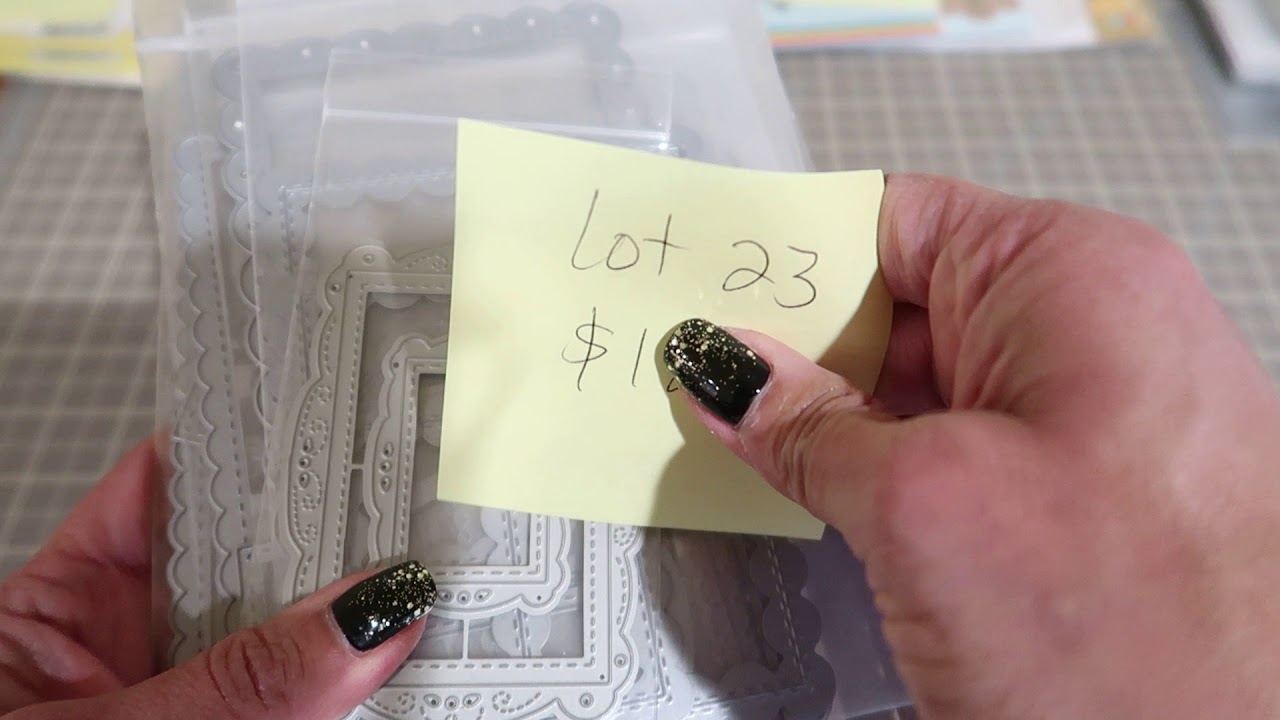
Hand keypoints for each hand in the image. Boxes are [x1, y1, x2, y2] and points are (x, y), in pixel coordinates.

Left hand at [0, 439, 434, 718]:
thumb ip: (238, 690)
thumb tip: (369, 616)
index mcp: (58, 610)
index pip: (173, 488)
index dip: (259, 443)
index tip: (347, 412)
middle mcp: (135, 652)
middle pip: (254, 563)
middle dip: (334, 536)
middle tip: (424, 505)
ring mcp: (194, 705)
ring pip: (296, 643)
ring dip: (361, 621)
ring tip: (438, 585)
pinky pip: (310, 706)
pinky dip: (363, 691)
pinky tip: (415, 667)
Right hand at [663, 174, 1279, 717]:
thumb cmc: (1146, 648)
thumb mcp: (924, 508)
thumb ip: (809, 429)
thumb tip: (728, 371)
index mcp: (1073, 281)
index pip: (894, 220)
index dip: (788, 251)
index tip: (700, 284)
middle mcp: (1091, 338)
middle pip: (899, 308)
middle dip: (798, 348)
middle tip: (694, 377)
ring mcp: (1088, 426)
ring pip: (922, 390)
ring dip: (834, 421)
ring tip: (739, 443)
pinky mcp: (1076, 504)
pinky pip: (952, 454)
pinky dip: (878, 472)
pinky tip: (815, 495)